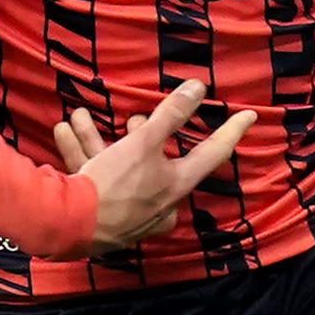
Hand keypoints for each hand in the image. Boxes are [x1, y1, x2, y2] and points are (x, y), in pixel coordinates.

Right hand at [56, 78, 254, 252]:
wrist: (65, 226)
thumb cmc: (114, 186)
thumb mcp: (144, 144)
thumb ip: (171, 114)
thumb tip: (199, 88)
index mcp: (177, 185)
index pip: (214, 152)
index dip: (231, 130)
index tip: (249, 115)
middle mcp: (158, 201)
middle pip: (157, 158)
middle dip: (140, 133)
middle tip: (133, 117)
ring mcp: (129, 210)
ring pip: (118, 165)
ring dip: (99, 139)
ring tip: (81, 116)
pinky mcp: (101, 213)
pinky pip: (96, 177)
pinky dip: (82, 154)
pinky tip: (64, 131)